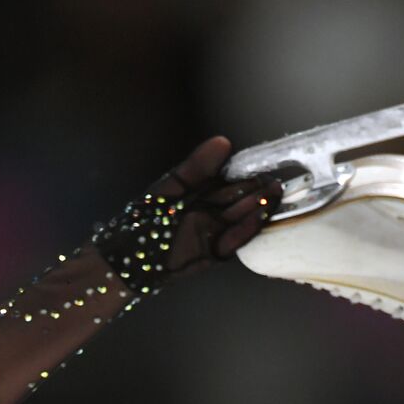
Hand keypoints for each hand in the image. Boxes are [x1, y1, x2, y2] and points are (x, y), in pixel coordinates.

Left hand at [91, 135, 283, 291]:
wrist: (125, 261)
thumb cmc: (142, 222)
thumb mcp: (168, 190)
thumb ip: (196, 168)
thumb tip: (224, 141)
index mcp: (197, 193)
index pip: (227, 180)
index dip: (247, 173)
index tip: (265, 164)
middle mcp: (207, 212)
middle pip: (237, 199)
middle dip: (257, 190)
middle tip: (277, 179)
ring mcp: (211, 234)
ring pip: (240, 218)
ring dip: (258, 208)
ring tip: (277, 194)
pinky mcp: (212, 254)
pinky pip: (234, 242)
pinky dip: (246, 230)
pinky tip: (260, 217)